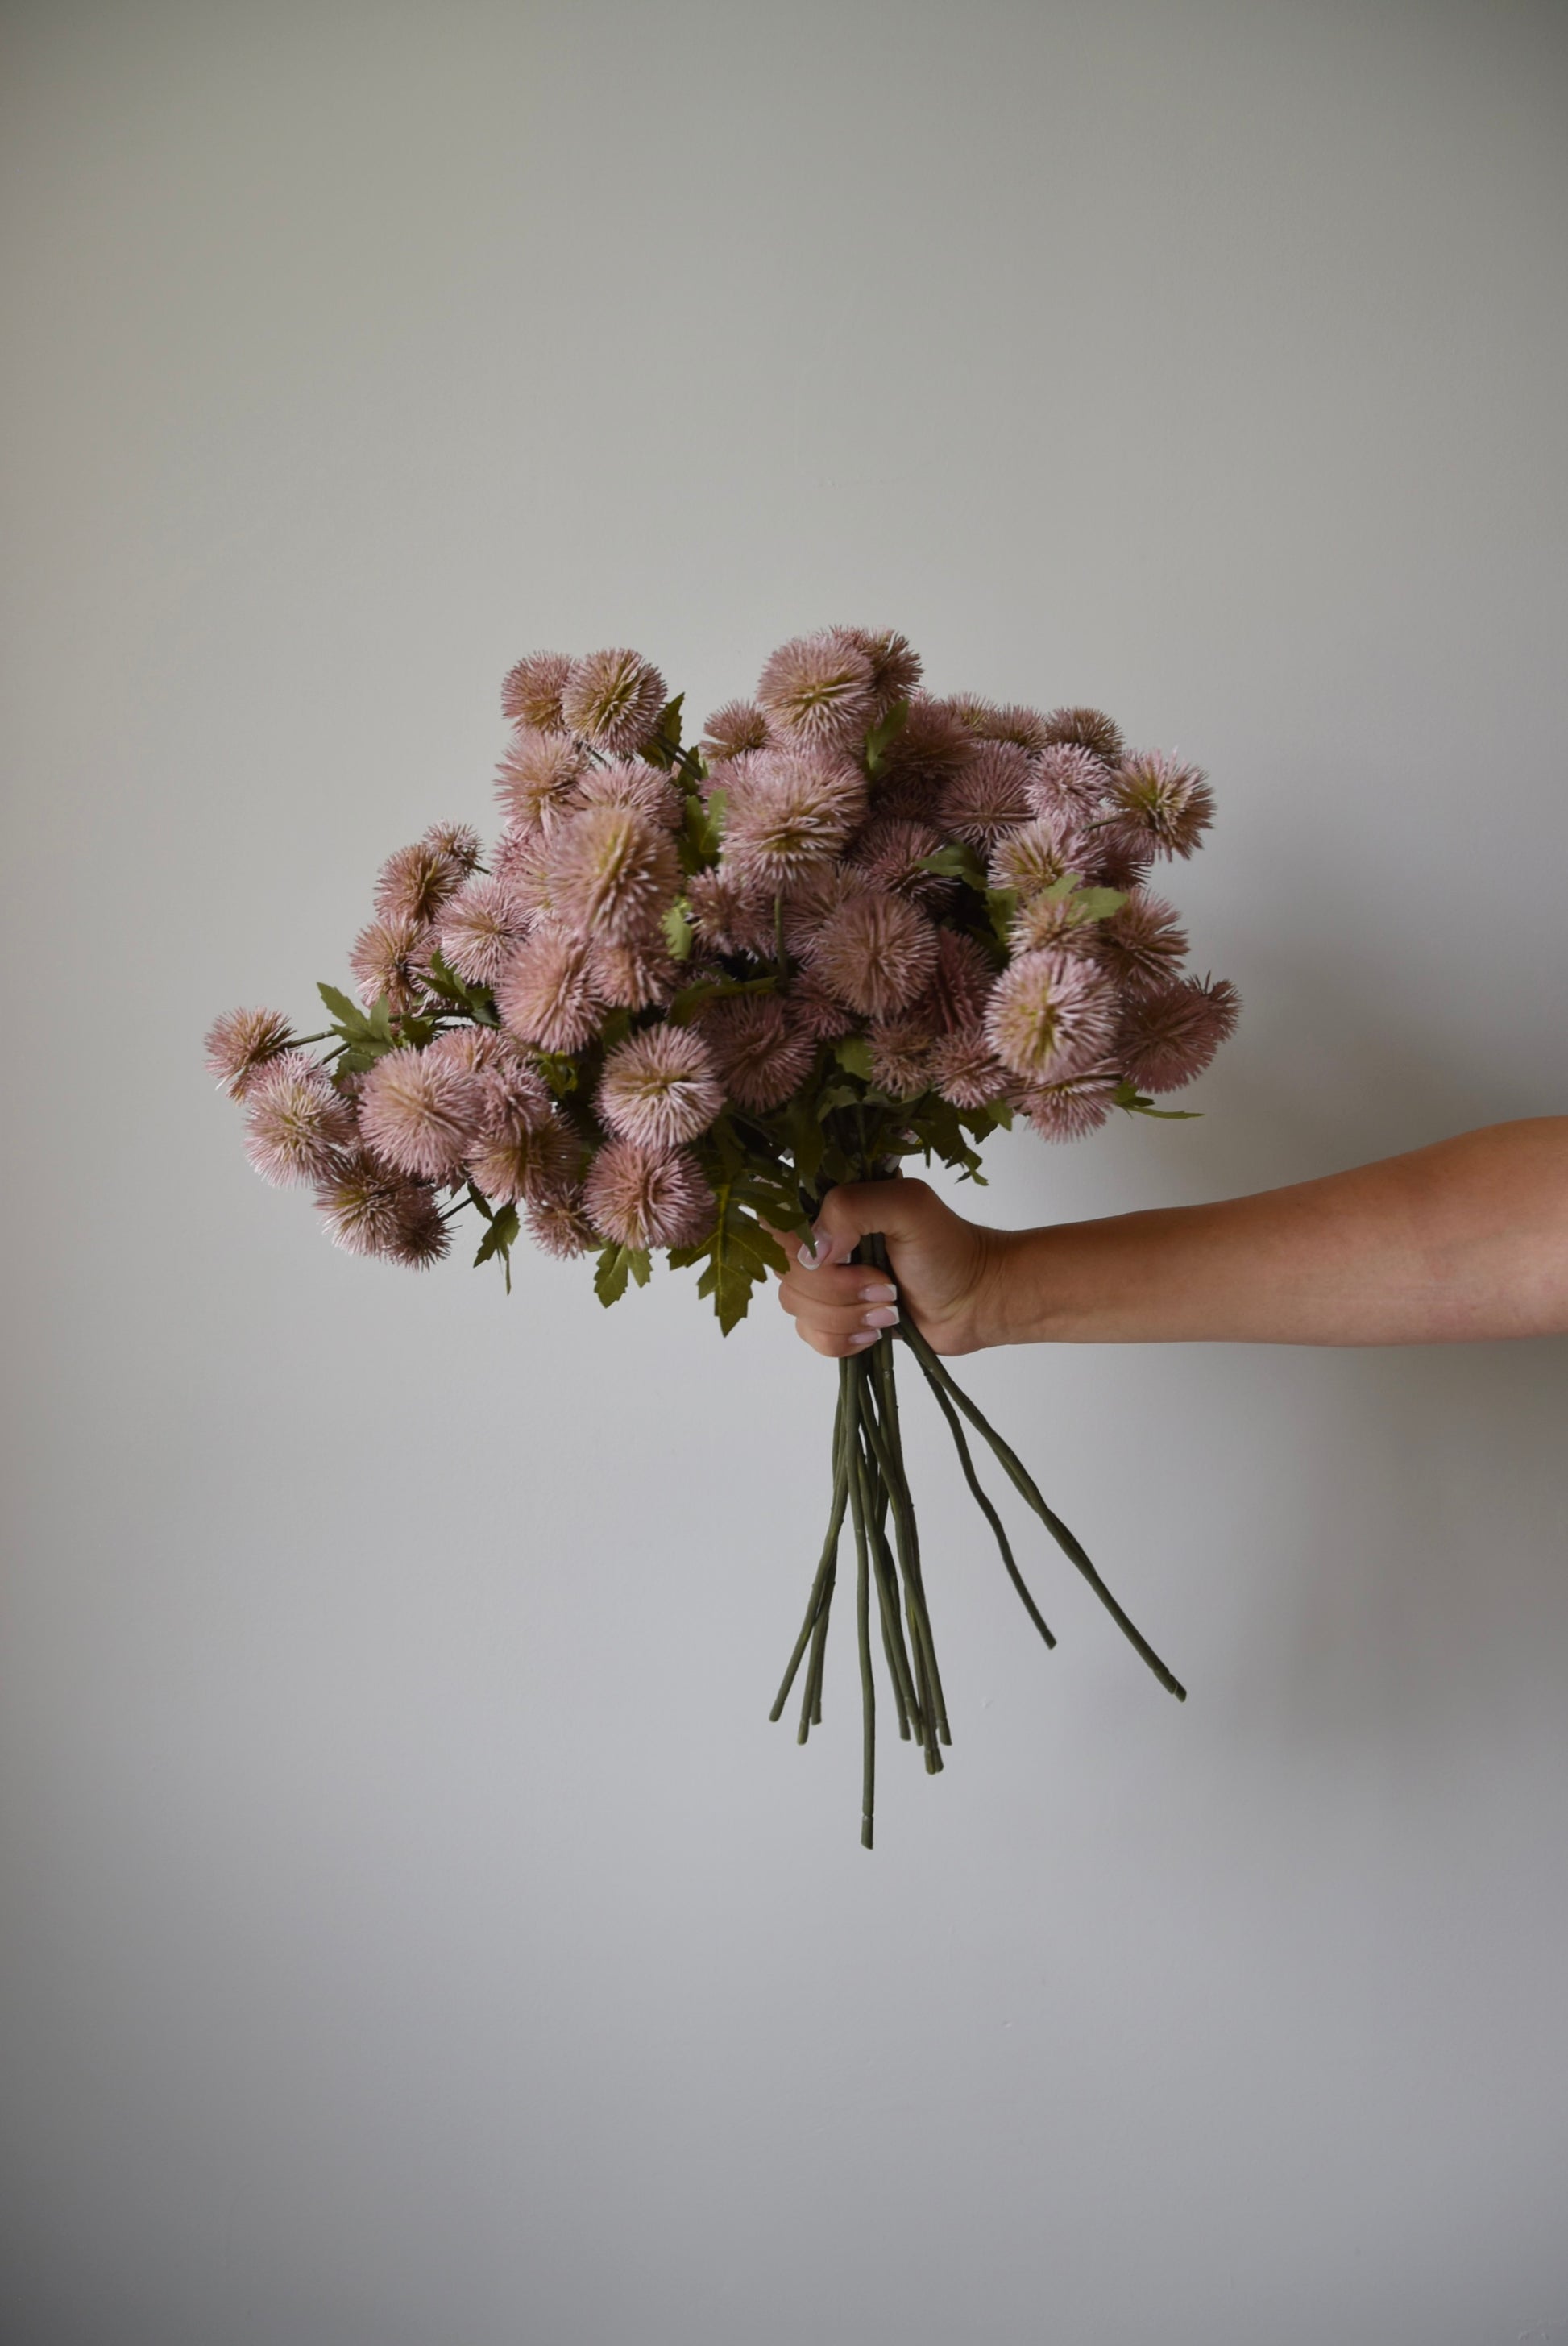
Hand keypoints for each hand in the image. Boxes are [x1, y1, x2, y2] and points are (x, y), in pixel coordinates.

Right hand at [775, 1178, 1005, 1358]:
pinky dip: (843, 1339)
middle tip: (886, 1284)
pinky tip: (876, 1330)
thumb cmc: (949, 1248)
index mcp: (832, 1206)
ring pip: (796, 1306)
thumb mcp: (909, 1206)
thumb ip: (852, 1208)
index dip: (795, 1242)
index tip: (837, 1253)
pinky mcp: (835, 1320)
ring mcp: (826, 1283)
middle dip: (837, 1287)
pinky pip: (810, 1337)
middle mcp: (822, 1242)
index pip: (775, 1216)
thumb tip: (812, 1252)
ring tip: (890, 1306)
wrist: (976, 1300)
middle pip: (786, 1269)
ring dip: (847, 1314)